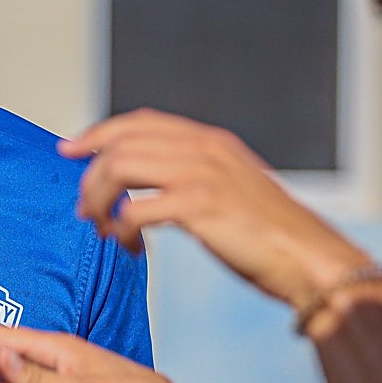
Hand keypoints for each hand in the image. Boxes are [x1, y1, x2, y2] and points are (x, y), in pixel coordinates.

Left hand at [58, 108, 371, 309]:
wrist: (312, 260)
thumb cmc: (269, 236)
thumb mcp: (229, 188)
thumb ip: (192, 175)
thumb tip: (145, 186)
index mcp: (210, 140)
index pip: (138, 122)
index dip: (98, 133)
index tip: (69, 150)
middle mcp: (204, 148)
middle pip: (120, 144)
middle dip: (91, 176)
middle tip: (85, 210)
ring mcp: (202, 174)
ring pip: (120, 169)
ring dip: (99, 201)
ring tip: (101, 227)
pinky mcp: (200, 206)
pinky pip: (136, 209)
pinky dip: (121, 229)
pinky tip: (128, 246)